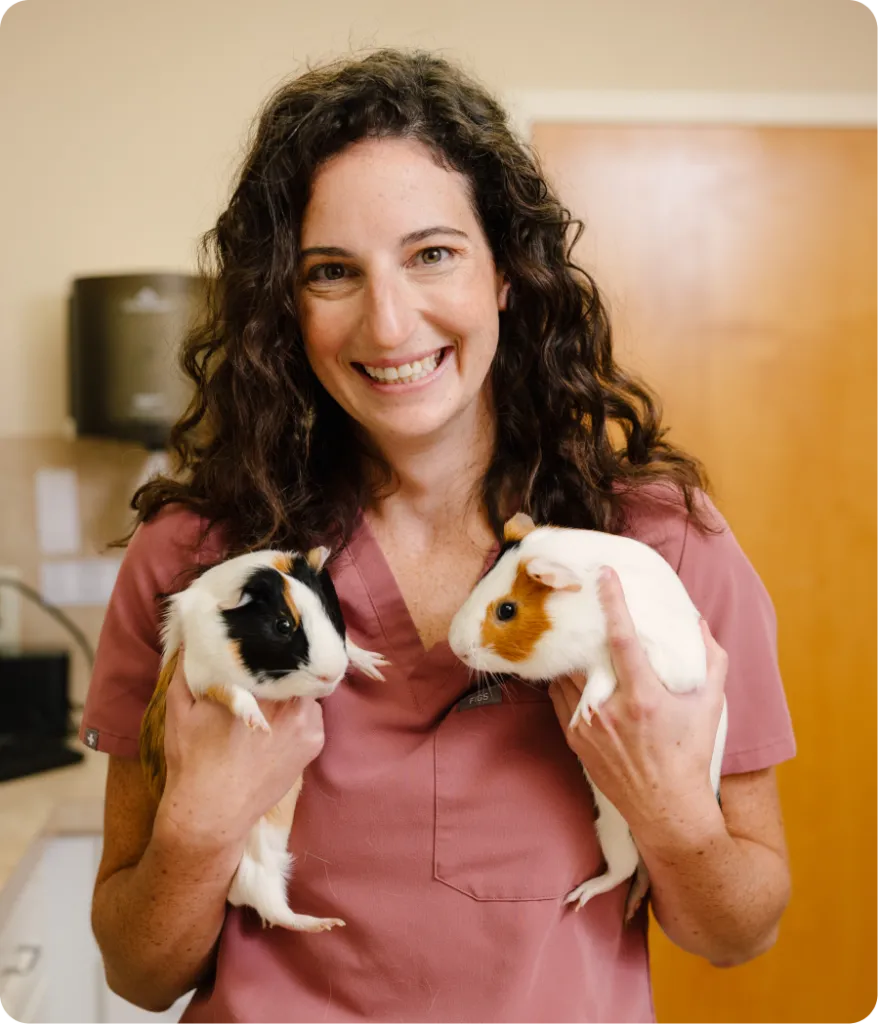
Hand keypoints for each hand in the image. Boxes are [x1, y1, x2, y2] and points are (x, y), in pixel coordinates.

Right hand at [156, 655, 324, 849]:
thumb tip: (194, 631)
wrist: (212, 812)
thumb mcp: (180, 705)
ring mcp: (307, 720)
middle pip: (294, 668)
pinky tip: (280, 724)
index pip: (276, 647)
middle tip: (263, 673)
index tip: (258, 643)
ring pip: (305, 689)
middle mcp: (289, 698)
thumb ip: (188, 664)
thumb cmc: (192, 757)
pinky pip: (312, 714)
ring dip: (291, 690)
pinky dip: (299, 714)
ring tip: (271, 699)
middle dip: (281, 667)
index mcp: (257, 683)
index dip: (270, 642)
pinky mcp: (315, 741)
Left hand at [548, 567, 726, 835]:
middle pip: (587, 652)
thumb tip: (696, 622)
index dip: (613, 602)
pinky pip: (562, 696)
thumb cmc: (691, 754)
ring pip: (569, 673)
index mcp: (644, 697)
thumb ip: (709, 659)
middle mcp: (610, 710)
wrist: (666, 809)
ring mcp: (587, 724)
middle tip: (580, 600)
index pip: (622, 637)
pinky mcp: (573, 737)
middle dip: (583, 625)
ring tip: (575, 632)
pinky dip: (566, 679)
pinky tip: (572, 668)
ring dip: (572, 653)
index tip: (605, 575)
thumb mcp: (711, 706)